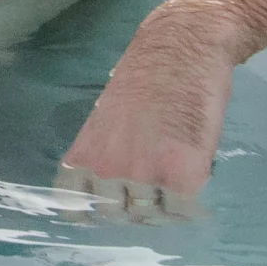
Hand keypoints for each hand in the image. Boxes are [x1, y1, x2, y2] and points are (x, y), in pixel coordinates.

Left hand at [56, 1, 239, 221]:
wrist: (181, 47)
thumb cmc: (146, 79)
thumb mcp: (106, 118)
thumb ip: (102, 153)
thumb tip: (109, 184)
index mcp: (84, 154)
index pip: (73, 205)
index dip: (90, 212)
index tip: (104, 210)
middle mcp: (108, 170)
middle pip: (116, 217)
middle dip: (134, 210)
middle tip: (152, 192)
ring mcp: (145, 174)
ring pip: (150, 218)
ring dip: (163, 209)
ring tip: (174, 188)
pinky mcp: (183, 175)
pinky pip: (181, 212)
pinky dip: (189, 207)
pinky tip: (193, 188)